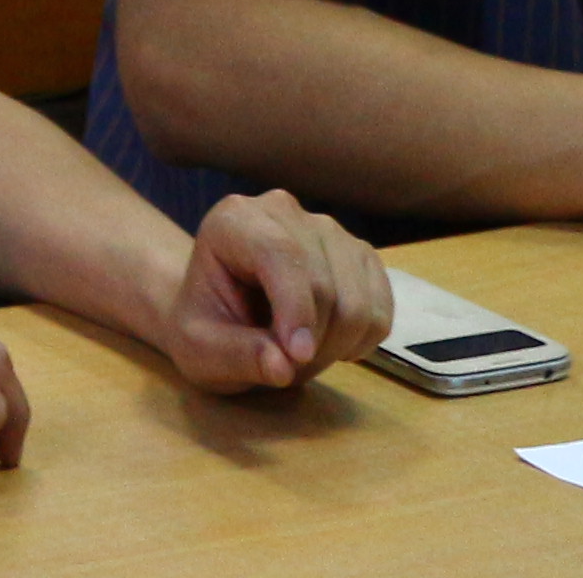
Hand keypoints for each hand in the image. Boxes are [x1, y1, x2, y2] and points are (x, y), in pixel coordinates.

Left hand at [150, 190, 392, 392]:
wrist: (225, 315)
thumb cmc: (206, 327)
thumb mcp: (201, 351)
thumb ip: (236, 356)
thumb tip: (283, 366)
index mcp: (234, 220)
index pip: (279, 253)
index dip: (295, 308)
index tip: (296, 359)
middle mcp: (284, 211)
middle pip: (323, 283)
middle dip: (312, 343)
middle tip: (286, 369)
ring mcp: (328, 229)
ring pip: (358, 300)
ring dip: (336, 345)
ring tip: (301, 357)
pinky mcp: (359, 254)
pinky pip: (381, 307)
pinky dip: (362, 339)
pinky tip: (331, 344)